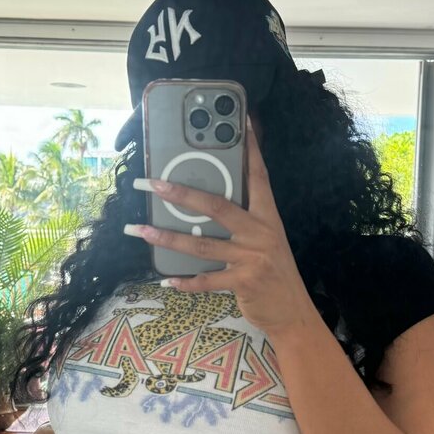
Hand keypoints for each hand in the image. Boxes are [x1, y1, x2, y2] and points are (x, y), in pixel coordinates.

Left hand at [126, 119, 316, 335]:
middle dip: (180, 192)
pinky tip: (167, 279)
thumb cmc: (274, 273)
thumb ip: (243, 221)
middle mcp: (261, 231)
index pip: (258, 175)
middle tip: (151, 183)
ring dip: (167, 237)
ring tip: (139, 230)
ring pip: (202, 243)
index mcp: (267, 216)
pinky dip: (186, 281)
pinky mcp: (244, 282)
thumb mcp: (266, 240)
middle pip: (216, 205)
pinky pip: (207, 280)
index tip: (240, 120)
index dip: (249, 147)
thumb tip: (204, 203)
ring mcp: (253, 257)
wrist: (293, 313)